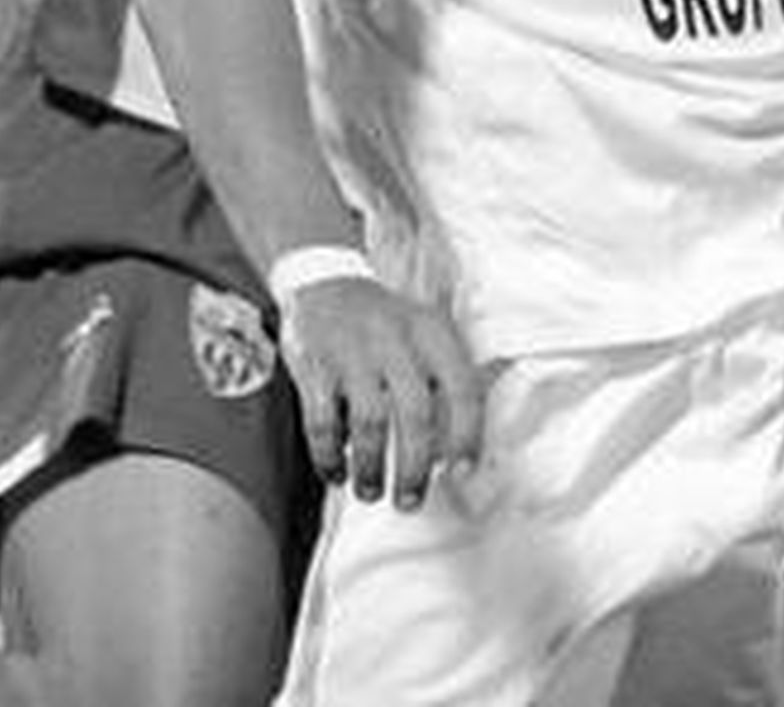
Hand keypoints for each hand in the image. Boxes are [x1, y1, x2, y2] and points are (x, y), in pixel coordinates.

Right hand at [278, 277, 484, 509]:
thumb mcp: (426, 331)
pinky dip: (329, 455)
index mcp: (433, 333)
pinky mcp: (316, 366)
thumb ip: (445, 378)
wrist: (326, 283)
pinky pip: (324, 422)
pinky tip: (334, 471)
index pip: (463, 387)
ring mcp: (355, 352)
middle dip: (414, 467)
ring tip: (371, 491)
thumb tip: (460, 447)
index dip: (467, 434)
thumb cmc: (386, 322)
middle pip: (416, 414)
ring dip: (370, 468)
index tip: (463, 473)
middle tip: (410, 500)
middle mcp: (397, 341)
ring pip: (370, 423)